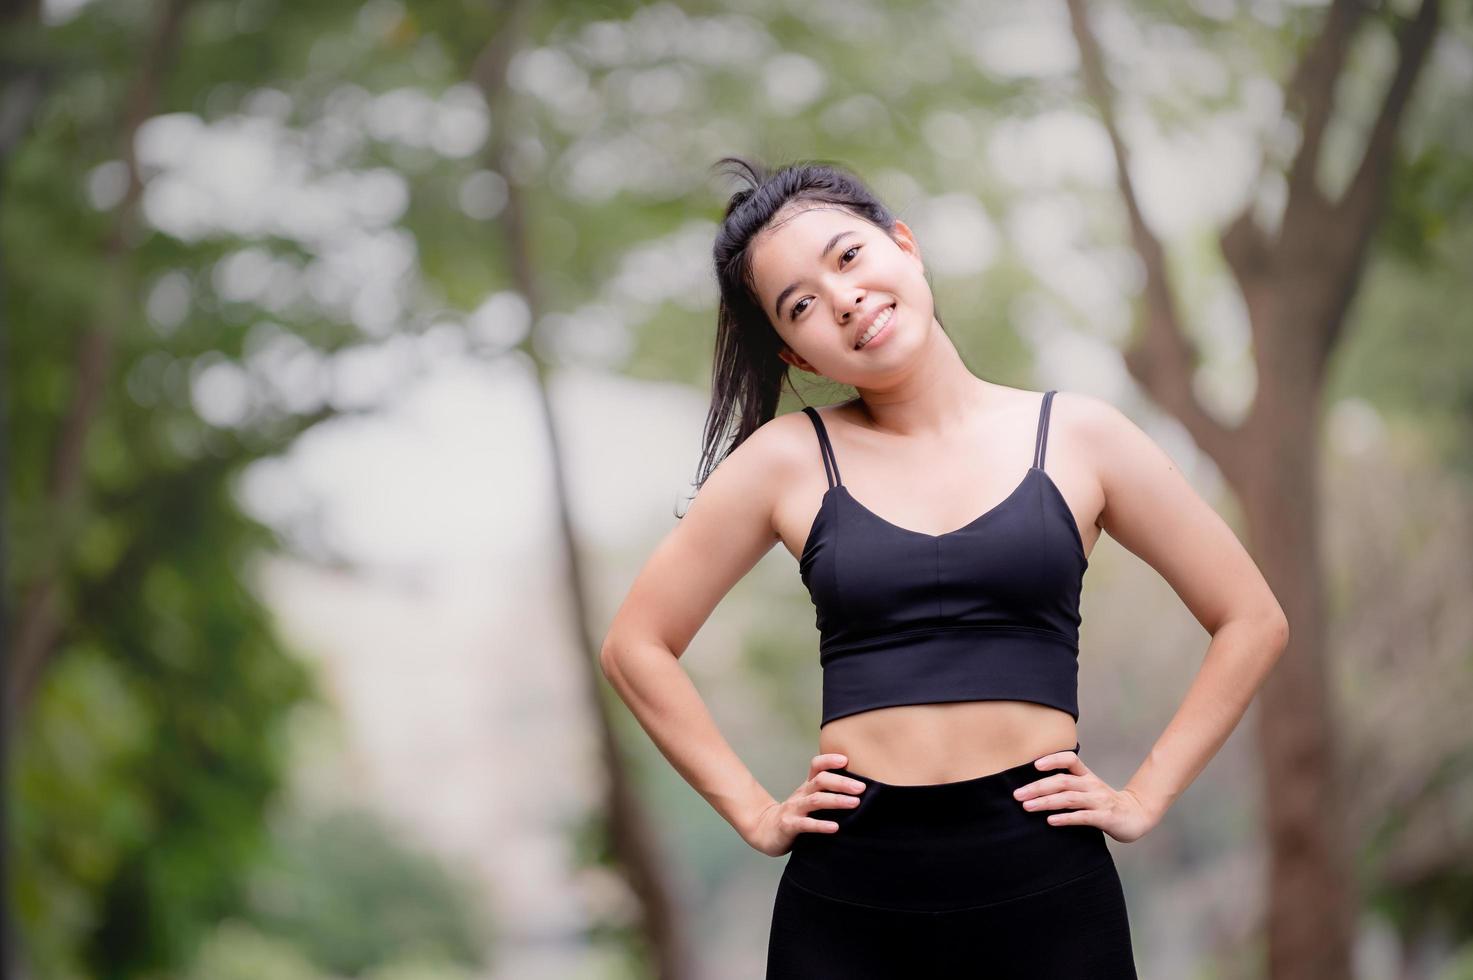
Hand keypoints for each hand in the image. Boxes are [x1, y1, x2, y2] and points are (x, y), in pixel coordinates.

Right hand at [744, 753, 867, 856]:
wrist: (765, 830)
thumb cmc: (795, 815)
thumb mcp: (809, 799)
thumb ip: (827, 793)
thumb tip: (859, 791)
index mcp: (807, 786)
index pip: (816, 766)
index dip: (829, 760)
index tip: (846, 760)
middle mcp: (801, 794)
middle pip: (820, 781)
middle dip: (842, 782)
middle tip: (861, 787)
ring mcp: (794, 809)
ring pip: (815, 800)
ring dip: (836, 800)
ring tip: (854, 803)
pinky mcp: (789, 826)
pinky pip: (806, 824)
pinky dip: (821, 825)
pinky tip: (835, 827)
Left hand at [1012, 749, 1156, 843]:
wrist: (1135, 816)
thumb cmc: (1104, 802)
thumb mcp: (1087, 788)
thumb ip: (1067, 785)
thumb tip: (1034, 787)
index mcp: (1087, 775)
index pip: (1070, 760)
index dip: (1053, 760)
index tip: (1034, 765)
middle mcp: (1092, 785)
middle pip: (1062, 781)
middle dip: (1038, 787)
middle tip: (1018, 794)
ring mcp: (1098, 801)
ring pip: (1069, 798)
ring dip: (1046, 802)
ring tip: (1027, 806)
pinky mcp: (1104, 817)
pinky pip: (1082, 817)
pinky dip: (1065, 818)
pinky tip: (1050, 821)